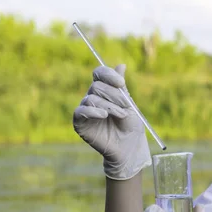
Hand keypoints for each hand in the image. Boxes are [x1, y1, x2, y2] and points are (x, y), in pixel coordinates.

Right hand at [73, 64, 151, 179]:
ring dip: (109, 106)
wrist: (129, 146)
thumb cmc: (131, 125)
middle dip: (114, 95)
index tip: (121, 83)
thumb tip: (121, 64)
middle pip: (97, 86)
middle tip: (126, 107)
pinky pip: (80, 111)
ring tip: (121, 115)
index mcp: (105, 91)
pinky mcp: (80, 123)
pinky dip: (93, 111)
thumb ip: (121, 87)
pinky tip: (104, 116)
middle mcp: (93, 98)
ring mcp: (85, 110)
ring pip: (91, 98)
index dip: (108, 75)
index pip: (99, 74)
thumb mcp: (129, 104)